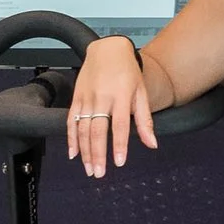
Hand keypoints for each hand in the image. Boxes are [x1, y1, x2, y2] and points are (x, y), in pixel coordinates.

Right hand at [67, 37, 155, 177]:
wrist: (108, 50)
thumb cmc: (128, 72)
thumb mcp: (141, 93)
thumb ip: (145, 120)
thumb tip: (152, 144)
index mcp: (120, 97)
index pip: (120, 126)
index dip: (118, 145)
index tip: (119, 162)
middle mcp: (101, 98)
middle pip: (97, 131)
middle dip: (97, 154)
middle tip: (100, 173)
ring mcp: (86, 98)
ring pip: (82, 129)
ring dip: (85, 152)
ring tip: (89, 169)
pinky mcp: (76, 98)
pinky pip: (71, 121)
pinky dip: (71, 138)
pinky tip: (74, 153)